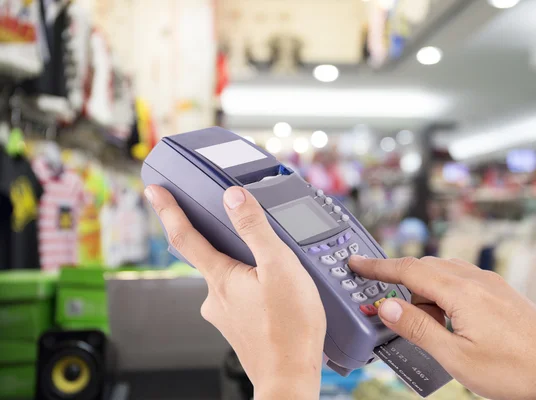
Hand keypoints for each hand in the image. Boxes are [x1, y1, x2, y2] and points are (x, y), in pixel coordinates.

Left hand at [145, 185, 325, 399]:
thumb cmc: (289, 328)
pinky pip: (240, 295)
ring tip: (274, 266)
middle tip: (240, 228)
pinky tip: (275, 291)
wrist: (290, 378)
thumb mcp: (279, 266)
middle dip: (219, 238)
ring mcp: (226, 314)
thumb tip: (233, 198)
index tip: (154, 192)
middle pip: (207, 256)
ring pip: (228, 277)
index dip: (168, 210)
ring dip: (243, 266)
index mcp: (221, 277)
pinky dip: (252, 286)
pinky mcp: (239, 327)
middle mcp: (215, 296)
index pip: (184, 236)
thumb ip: (255, 230)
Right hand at [349, 256, 535, 399]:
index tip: (355, 262)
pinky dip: (441, 292)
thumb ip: (417, 327)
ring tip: (417, 320)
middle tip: (380, 299)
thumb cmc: (515, 369)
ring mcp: (490, 283)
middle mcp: (475, 280)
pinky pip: (460, 280)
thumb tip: (386, 306)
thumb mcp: (456, 357)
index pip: (406, 270)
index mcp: (460, 292)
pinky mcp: (499, 292)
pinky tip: (445, 318)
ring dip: (421, 288)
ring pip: (442, 273)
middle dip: (397, 279)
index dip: (376, 266)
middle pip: (423, 268)